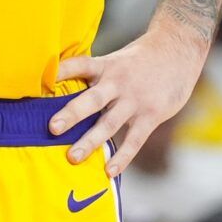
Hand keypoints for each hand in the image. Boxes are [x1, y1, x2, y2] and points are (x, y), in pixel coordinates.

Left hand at [48, 25, 204, 175]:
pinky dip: (122, 156)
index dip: (61, 71)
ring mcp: (135, 100)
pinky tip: (108, 171)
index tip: (42, 80)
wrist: (179, 49)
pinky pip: (134, 140)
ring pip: (110, 123)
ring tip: (72, 157)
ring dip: (90, 141)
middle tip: (52, 128)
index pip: (80, 65)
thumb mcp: (116, 59)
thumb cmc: (141, 58)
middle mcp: (118, 83)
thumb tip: (61, 87)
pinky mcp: (151, 115)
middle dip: (72, 114)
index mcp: (106, 66)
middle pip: (92, 99)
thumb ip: (95, 75)